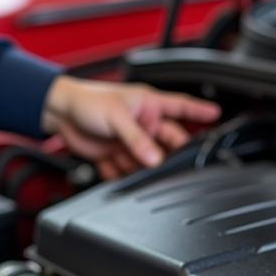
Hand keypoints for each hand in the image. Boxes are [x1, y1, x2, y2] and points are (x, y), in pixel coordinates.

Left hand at [41, 75, 220, 178]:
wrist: (59, 112)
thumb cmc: (87, 101)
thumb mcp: (117, 118)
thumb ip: (136, 139)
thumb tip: (154, 159)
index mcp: (148, 105)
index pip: (181, 108)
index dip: (200, 113)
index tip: (216, 115)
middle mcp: (142, 123)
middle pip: (166, 143)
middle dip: (166, 156)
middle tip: (165, 166)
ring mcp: (129, 140)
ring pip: (145, 161)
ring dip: (140, 168)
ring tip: (131, 166)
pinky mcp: (115, 154)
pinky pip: (124, 170)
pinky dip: (120, 174)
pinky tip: (112, 168)